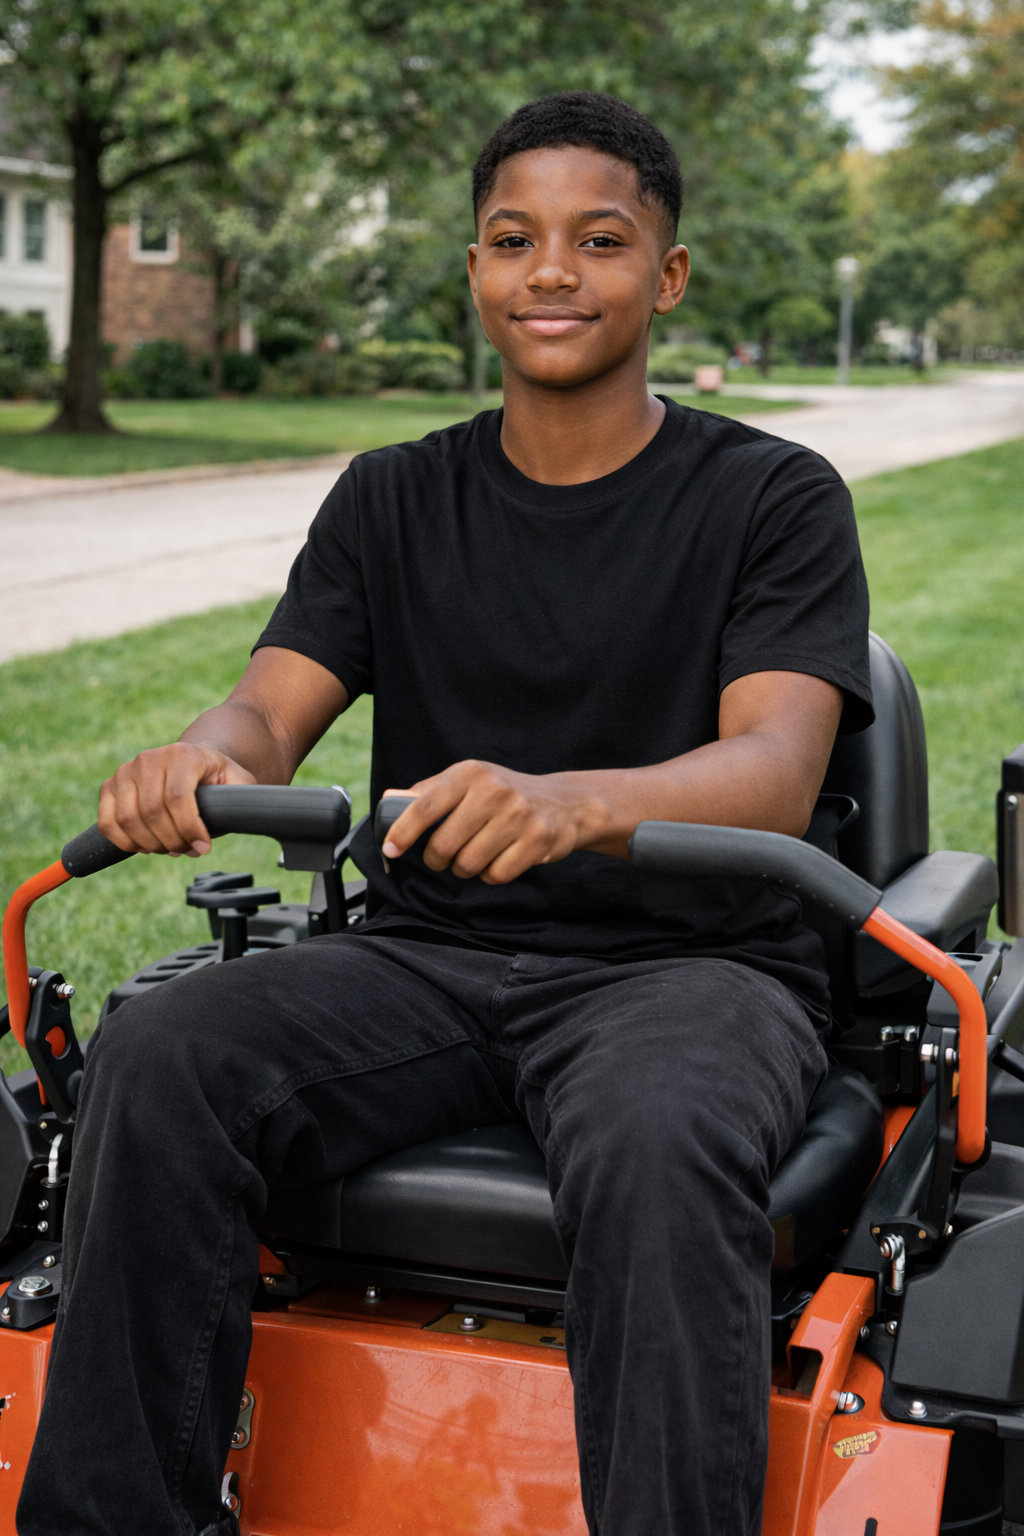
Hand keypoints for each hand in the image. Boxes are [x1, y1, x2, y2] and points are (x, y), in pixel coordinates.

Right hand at [98, 743, 255, 856]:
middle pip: (151, 812)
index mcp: (182, 754)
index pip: (177, 797)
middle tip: (188, 850)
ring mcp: (126, 771)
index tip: (203, 847)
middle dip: (172, 840)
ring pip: (128, 819)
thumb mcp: (238, 780)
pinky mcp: (110, 786)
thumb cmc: (215, 776)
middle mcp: (149, 758)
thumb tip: (238, 812)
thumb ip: (242, 794)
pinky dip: (124, 842)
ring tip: (170, 848)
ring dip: (150, 844)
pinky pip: (107, 821)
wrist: (190, 762)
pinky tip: (145, 847)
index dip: (189, 829)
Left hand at [380, 761, 603, 884]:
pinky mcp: (538, 839)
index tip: (390, 850)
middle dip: (437, 859)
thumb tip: (390, 800)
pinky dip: (491, 875)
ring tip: (475, 856)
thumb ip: (430, 791)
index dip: (402, 832)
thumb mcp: (469, 780)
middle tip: (444, 857)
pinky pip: (496, 875)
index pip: (425, 806)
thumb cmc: (504, 794)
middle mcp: (494, 790)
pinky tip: (499, 860)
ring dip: (465, 869)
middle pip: (444, 845)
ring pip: (468, 865)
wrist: (564, 803)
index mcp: (470, 773)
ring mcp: (518, 815)